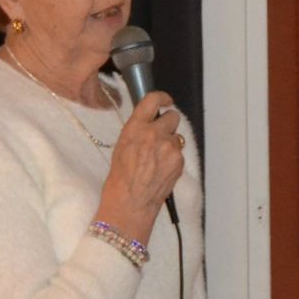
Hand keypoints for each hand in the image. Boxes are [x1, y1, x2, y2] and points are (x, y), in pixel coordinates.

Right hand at [96, 90, 183, 243]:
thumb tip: (149, 123)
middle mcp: (155, 133)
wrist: (131, 201)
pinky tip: (161, 170)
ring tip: (157, 160)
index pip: (153, 100)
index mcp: (136, 127)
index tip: (165, 100)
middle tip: (160, 136)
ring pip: (177, 137)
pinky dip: (172, 159)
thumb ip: (137, 131)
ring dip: (170, 144)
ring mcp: (169, 147)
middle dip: (168, 124)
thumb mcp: (121, 146)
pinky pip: (178, 153)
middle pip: (173, 116)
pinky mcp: (179, 160)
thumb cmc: (120, 176)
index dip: (162, 97)